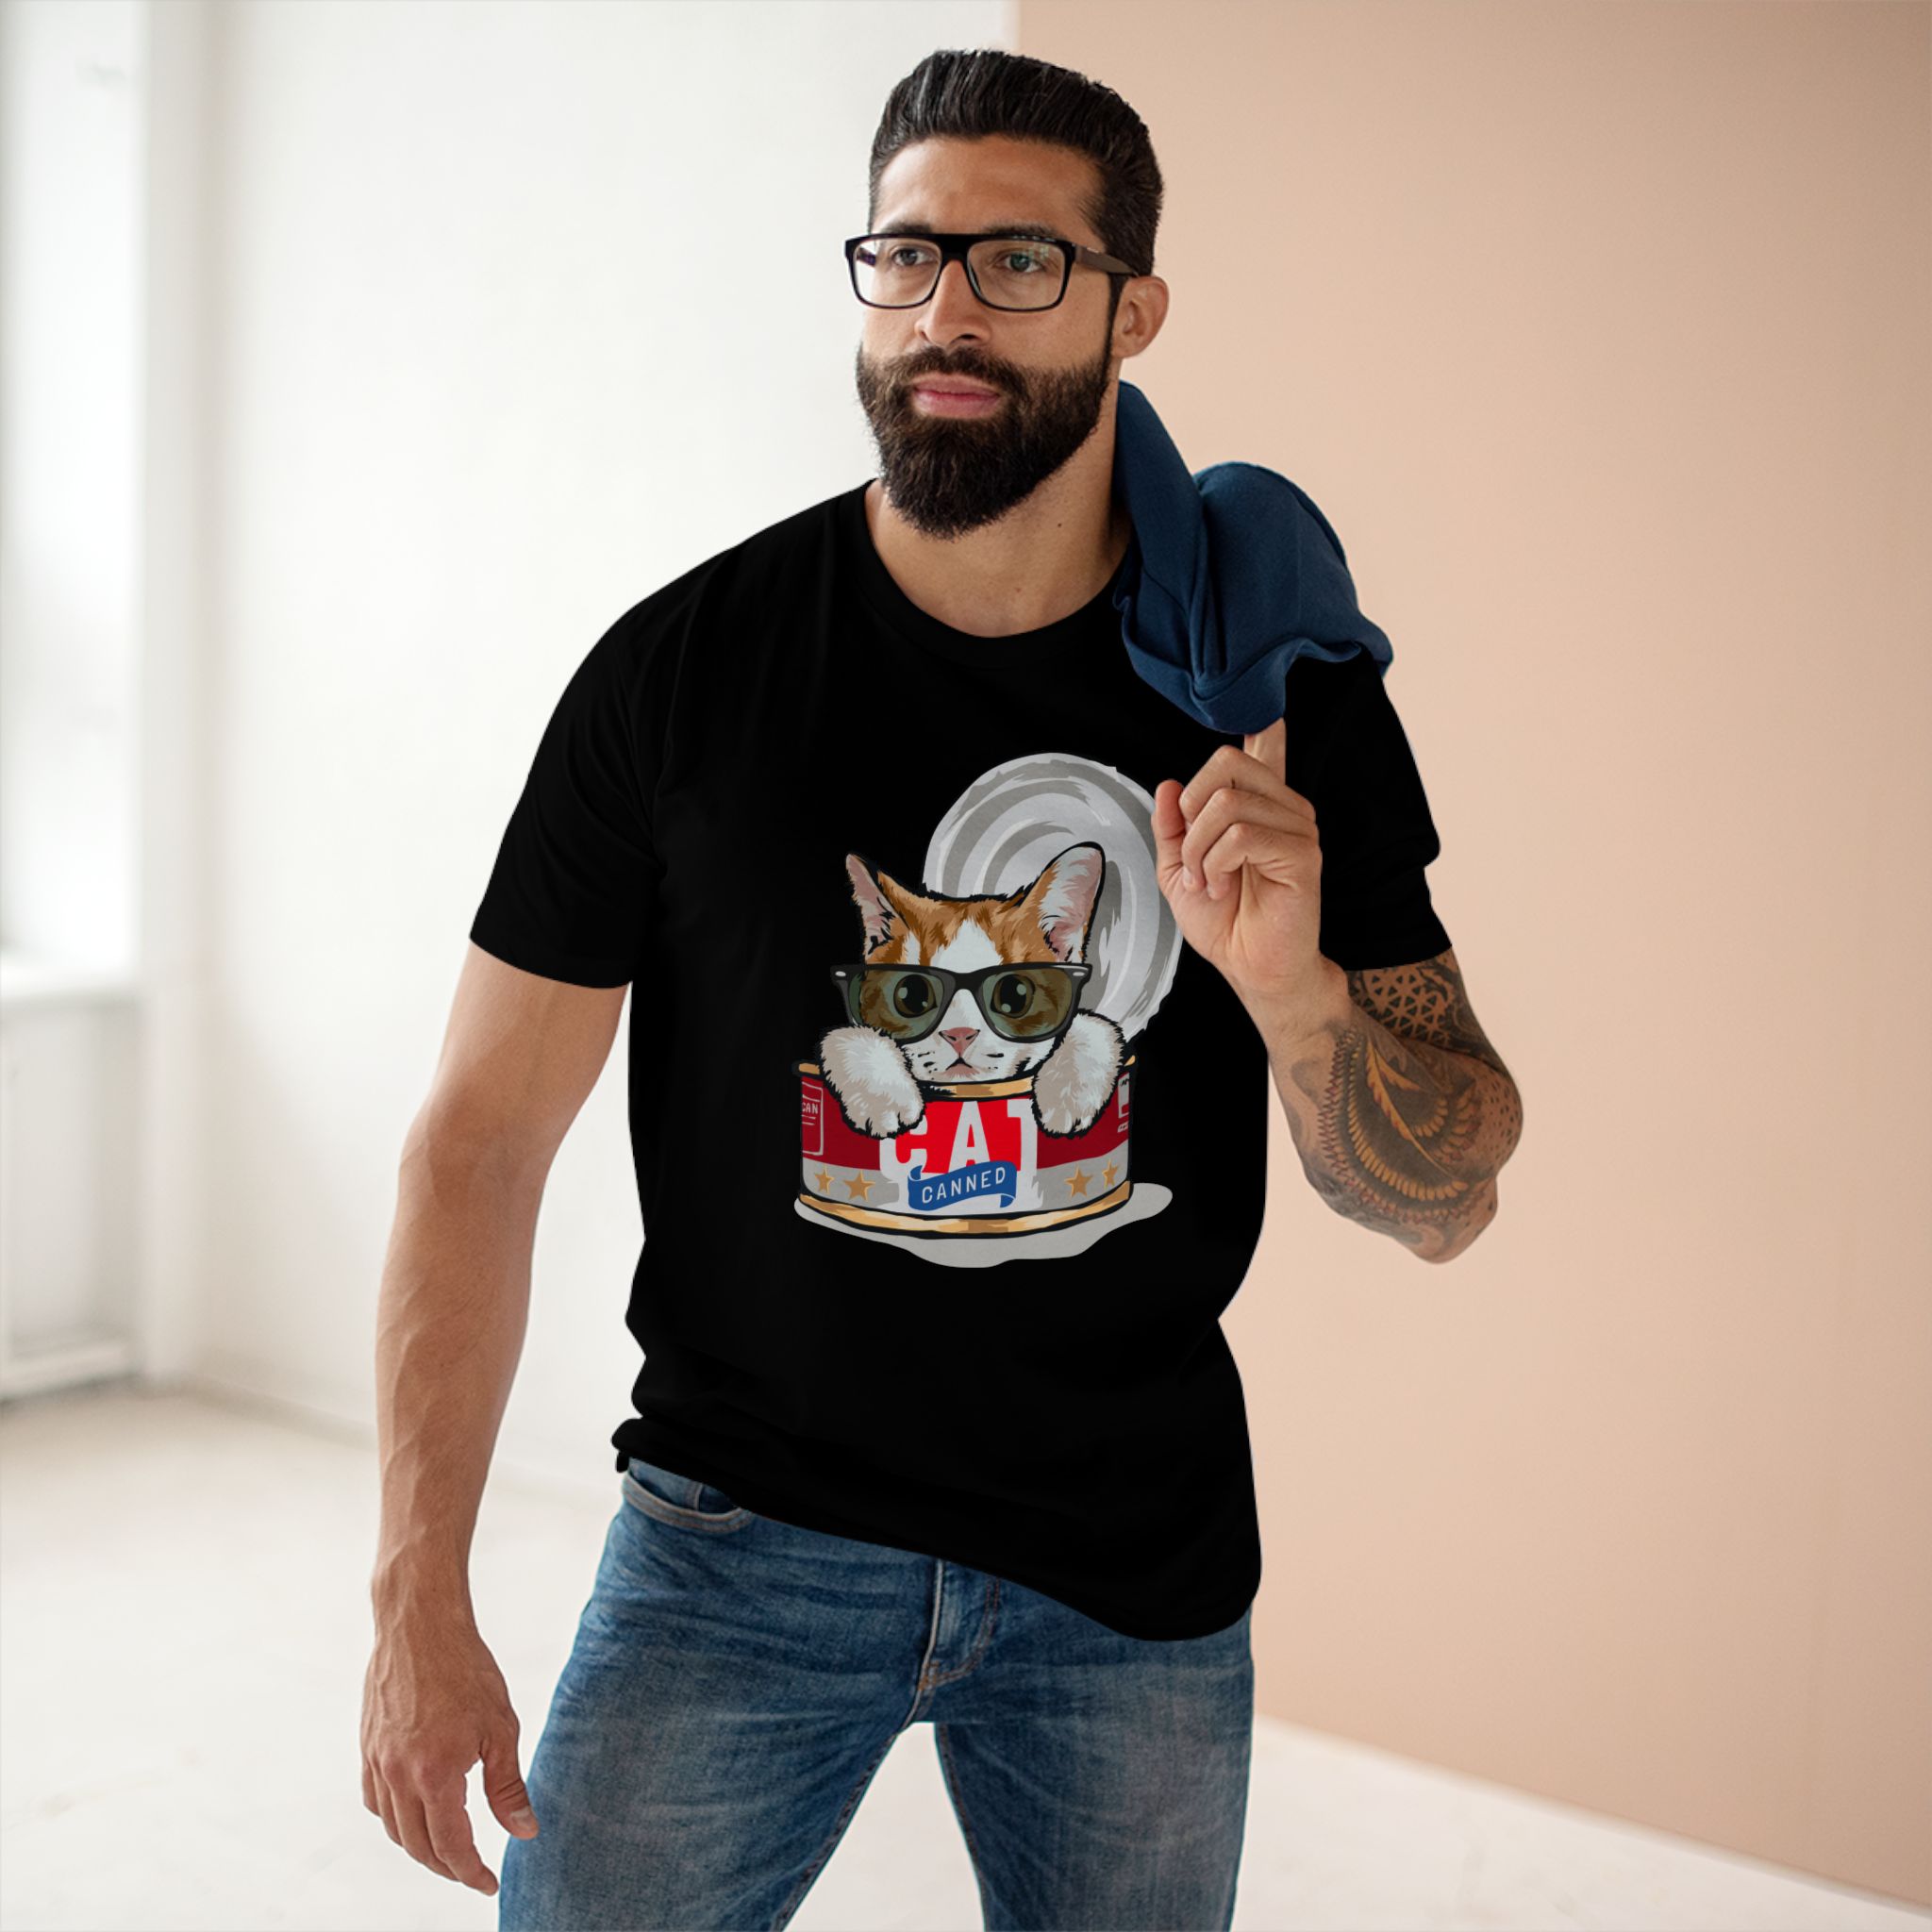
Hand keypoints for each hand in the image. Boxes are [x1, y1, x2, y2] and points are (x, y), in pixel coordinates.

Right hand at [361, 1607, 538, 1897]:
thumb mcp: (500, 1728)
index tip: (489, 1883)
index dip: (471, 1873)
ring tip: (447, 1848)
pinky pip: (374, 1801)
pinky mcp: (367, 1747)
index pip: (450, 1846)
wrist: (420, 1625)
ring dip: (418, 1846)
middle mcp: (397, 1776)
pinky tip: (413, 1812)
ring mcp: (376, 1762)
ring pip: (392, 1827)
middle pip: (417, 1846)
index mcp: (434, 1775)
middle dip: (446, 1867)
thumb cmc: (466, 1669)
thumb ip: (507, 1787)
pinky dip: (394, 1818)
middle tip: (471, 1871)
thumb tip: (524, 1832)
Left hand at [1152, 716, 1332, 1020]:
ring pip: (1226, 803)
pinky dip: (1217, 865)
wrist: (1248, 967)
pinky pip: (1240, 835)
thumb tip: (1169, 785)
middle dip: (1191, 811)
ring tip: (1209, 882)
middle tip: (1194, 856)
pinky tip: (1223, 887)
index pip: (1265, 751)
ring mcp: (1297, 827)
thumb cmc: (1224, 922)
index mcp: (1258, 807)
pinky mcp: (1301, 853)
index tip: (1269, 713)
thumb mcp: (1179, 869)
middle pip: (1227, 762)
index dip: (1264, 727)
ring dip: (1200, 850)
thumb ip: (1173, 827)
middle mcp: (1282, 807)